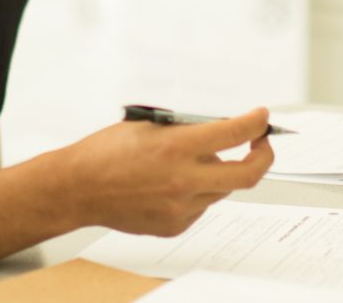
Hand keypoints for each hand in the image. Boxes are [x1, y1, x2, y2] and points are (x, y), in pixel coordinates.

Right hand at [48, 108, 275, 235]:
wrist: (78, 188)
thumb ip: (187, 130)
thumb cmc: (106, 152)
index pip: (235, 134)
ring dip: (220, 173)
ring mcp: (180, 208)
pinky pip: (201, 206)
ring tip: (195, 162)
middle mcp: (184, 181)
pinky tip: (173, 184)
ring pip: (222, 190)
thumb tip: (219, 130)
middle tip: (262, 144)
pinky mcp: (174, 225)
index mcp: (177, 148)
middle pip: (248, 174)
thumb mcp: (149, 126)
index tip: (262, 117)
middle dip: (263, 156)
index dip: (256, 122)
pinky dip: (197, 192)